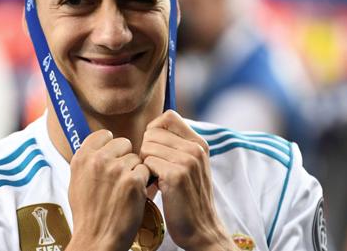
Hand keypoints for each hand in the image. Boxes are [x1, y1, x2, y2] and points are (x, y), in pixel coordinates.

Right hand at [66, 130, 149, 250]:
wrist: (96, 238)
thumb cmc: (87, 214)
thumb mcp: (76, 181)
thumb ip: (88, 161)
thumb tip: (100, 147)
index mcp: (82, 157)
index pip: (104, 135)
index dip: (111, 146)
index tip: (113, 157)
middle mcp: (98, 160)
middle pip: (123, 143)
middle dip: (125, 157)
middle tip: (121, 176)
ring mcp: (116, 169)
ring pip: (136, 158)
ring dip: (135, 171)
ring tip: (125, 189)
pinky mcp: (133, 181)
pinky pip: (145, 171)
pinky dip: (143, 182)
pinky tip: (134, 194)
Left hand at [140, 111, 237, 250]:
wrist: (201, 229)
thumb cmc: (187, 197)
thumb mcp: (189, 165)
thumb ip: (176, 146)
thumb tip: (150, 129)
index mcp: (199, 143)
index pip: (168, 116)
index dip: (154, 129)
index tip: (154, 148)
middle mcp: (195, 148)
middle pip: (153, 132)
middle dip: (146, 149)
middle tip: (153, 168)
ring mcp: (187, 161)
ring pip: (147, 146)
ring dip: (144, 163)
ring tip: (154, 178)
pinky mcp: (177, 175)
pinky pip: (147, 163)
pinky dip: (145, 175)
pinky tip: (154, 187)